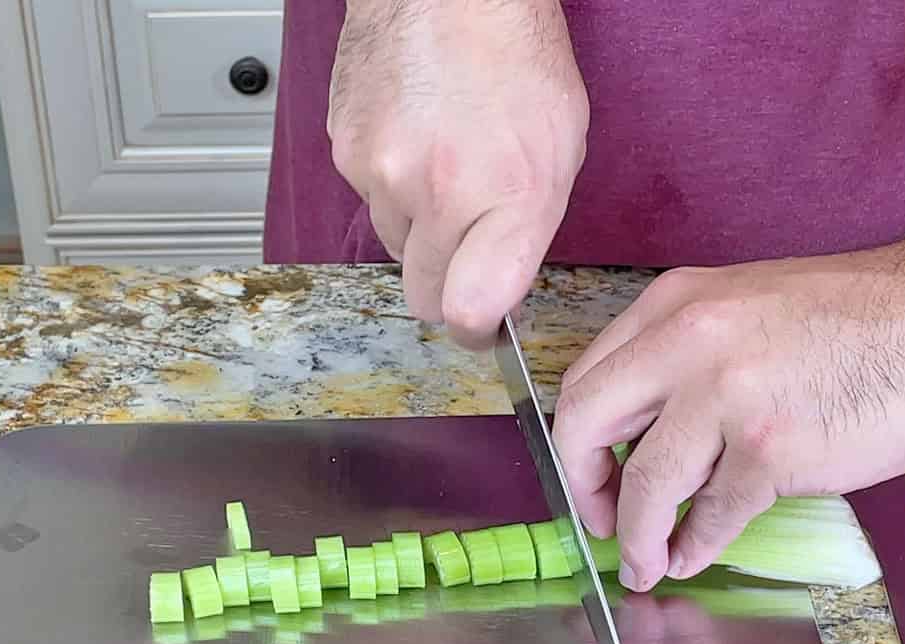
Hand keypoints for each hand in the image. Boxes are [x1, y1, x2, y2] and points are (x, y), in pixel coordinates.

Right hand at [328, 0, 587, 348]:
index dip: (475, 330)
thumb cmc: (514, 52)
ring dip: (417, 227)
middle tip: (465, 250)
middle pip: (424, 295)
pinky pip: (368, 199)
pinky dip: (390, 183)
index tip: (480, 328)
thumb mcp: (560, 151)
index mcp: (505, 197)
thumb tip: (498, 292)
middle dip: (446, 284)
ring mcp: (381, 172)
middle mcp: (436, 192)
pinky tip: (416, 140)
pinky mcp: (345, 152)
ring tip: (444, 167)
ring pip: (394, 246)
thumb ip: (527, 234)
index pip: (467, 314)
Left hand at [552, 235, 904, 589]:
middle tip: (601, 523)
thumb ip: (687, 362)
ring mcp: (726, 396)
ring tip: (645, 564)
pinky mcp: (769, 449)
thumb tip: (648, 436)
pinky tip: (693, 556)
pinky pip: (710, 515)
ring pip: (645, 484)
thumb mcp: (746, 311)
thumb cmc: (862, 319)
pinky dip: (695, 545)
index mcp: (675, 304)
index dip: (577, 442)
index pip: (587, 380)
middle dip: (584, 488)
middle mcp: (687, 342)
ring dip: (637, 537)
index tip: (590, 473)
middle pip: (585, 425)